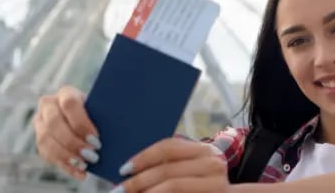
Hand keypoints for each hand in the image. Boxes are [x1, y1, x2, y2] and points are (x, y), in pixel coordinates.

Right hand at [33, 86, 101, 179]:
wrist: (85, 117)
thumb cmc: (98, 112)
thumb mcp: (101, 108)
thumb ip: (105, 114)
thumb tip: (122, 125)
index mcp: (66, 93)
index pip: (70, 104)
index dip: (82, 123)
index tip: (96, 139)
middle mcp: (49, 105)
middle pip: (55, 124)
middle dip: (73, 142)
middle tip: (92, 156)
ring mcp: (40, 122)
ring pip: (47, 140)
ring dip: (66, 156)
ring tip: (85, 166)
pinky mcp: (40, 140)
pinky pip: (47, 155)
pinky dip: (65, 166)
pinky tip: (80, 173)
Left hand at [111, 138, 228, 192]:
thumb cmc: (201, 185)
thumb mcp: (191, 168)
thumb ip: (170, 164)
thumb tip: (131, 168)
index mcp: (206, 150)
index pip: (169, 146)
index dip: (143, 157)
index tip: (123, 169)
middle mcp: (214, 164)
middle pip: (167, 168)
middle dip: (138, 181)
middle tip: (117, 190)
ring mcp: (217, 183)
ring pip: (172, 185)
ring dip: (145, 192)